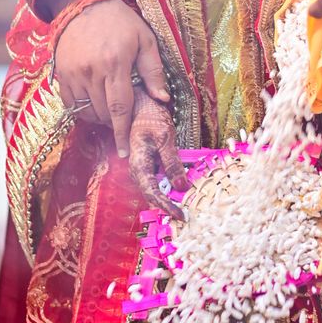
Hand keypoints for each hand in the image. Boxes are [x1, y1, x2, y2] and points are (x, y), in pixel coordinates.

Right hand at [54, 0, 168, 158]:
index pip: (119, 107)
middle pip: (102, 113)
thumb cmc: (121, 22)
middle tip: (123, 120)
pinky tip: (93, 104)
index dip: (122, 132)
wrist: (84, 4)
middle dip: (114, 124)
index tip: (123, 151)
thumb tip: (163, 100)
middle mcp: (91, 71)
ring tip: (110, 110)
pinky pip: (69, 104)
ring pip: (85, 111)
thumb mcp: (145, 40)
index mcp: (115, 64)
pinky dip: (82, 110)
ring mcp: (72, 73)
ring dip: (99, 118)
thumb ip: (154, 71)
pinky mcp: (60, 74)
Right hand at [128, 88, 188, 219]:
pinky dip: (166, 189)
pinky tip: (177, 193)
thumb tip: (181, 186)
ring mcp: (140, 168)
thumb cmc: (151, 118)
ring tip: (182, 210)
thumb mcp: (166, 138)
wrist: (139, 105)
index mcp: (138, 164)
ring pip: (152, 190)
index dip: (166, 206)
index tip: (181, 216)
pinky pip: (154, 182)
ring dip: (166, 200)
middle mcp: (136, 170)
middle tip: (185, 217)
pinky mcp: (146, 165)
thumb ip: (172, 162)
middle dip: (167, 207)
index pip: (152, 193)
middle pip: (151, 195)